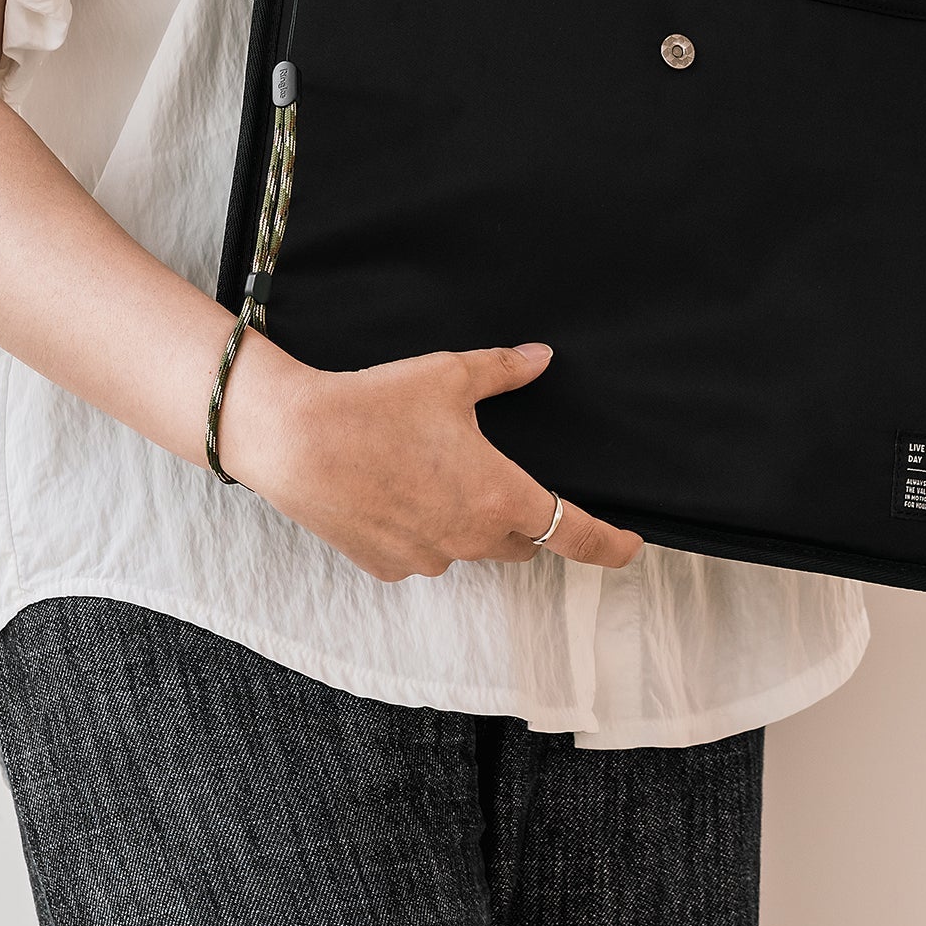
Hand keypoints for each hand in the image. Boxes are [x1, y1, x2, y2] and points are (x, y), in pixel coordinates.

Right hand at [231, 340, 645, 581]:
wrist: (293, 439)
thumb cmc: (375, 404)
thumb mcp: (449, 374)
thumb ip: (505, 370)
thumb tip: (542, 358)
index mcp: (500, 497)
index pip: (575, 534)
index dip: (610, 544)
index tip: (632, 547)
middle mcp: (471, 539)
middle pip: (522, 542)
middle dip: (524, 518)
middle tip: (499, 476)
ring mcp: (428, 558)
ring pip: (470, 547)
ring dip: (467, 521)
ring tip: (430, 471)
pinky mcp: (387, 566)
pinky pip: (423, 552)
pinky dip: (422, 529)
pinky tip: (394, 490)